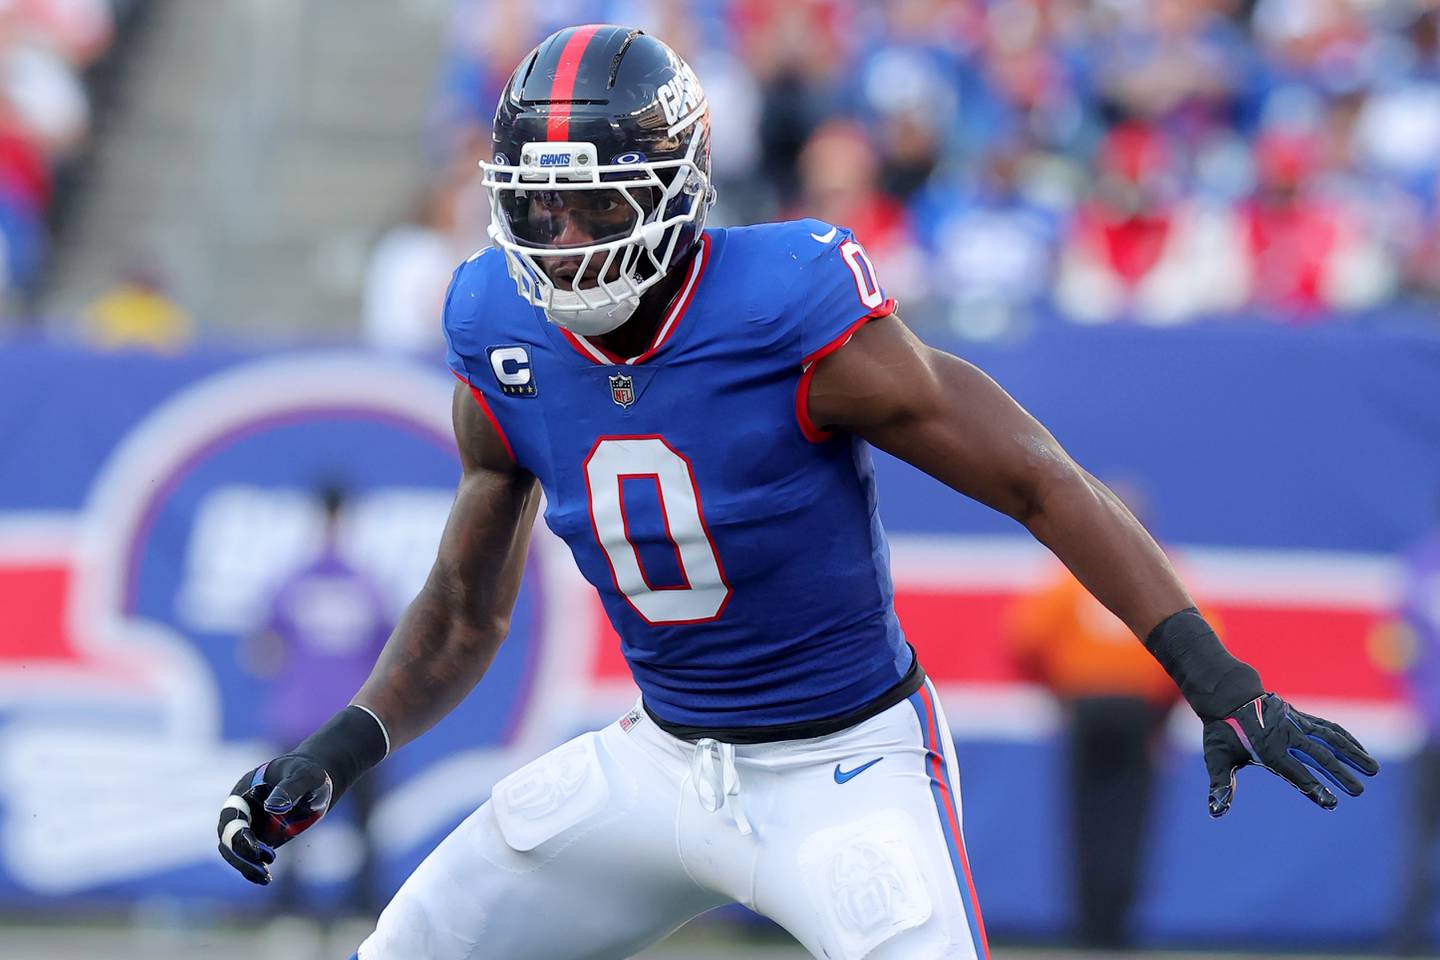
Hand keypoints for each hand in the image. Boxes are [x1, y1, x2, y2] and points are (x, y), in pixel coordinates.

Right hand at [217, 754, 333, 883]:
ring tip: (266, 877)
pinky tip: (266, 879)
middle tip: (264, 868)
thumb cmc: (308, 773)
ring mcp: (248, 826)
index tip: (259, 850)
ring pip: (235, 852)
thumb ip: (289, 788)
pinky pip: (248, 857)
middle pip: (228, 839)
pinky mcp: (258, 838)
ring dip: (246, 866)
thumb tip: (272, 807)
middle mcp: (240, 811)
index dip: (240, 836)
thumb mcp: (304, 776)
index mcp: (244, 793)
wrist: (315, 781)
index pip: (233, 818)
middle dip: (242, 856)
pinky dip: (253, 869)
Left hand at [1203, 693, 1378, 817]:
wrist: (1227, 695)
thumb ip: (1220, 784)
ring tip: (1373, 770)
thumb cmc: (1222, 730)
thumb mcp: (1215, 756)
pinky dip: (1347, 739)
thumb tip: (1216, 811)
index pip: (1293, 771)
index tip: (1331, 802)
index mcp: (1267, 749)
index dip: (1312, 787)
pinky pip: (1328, 728)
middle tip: (1358, 791)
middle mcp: (1285, 735)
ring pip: (1330, 738)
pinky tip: (1360, 751)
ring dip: (1353, 753)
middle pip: (1318, 756)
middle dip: (1340, 774)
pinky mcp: (1301, 717)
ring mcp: (1296, 724)